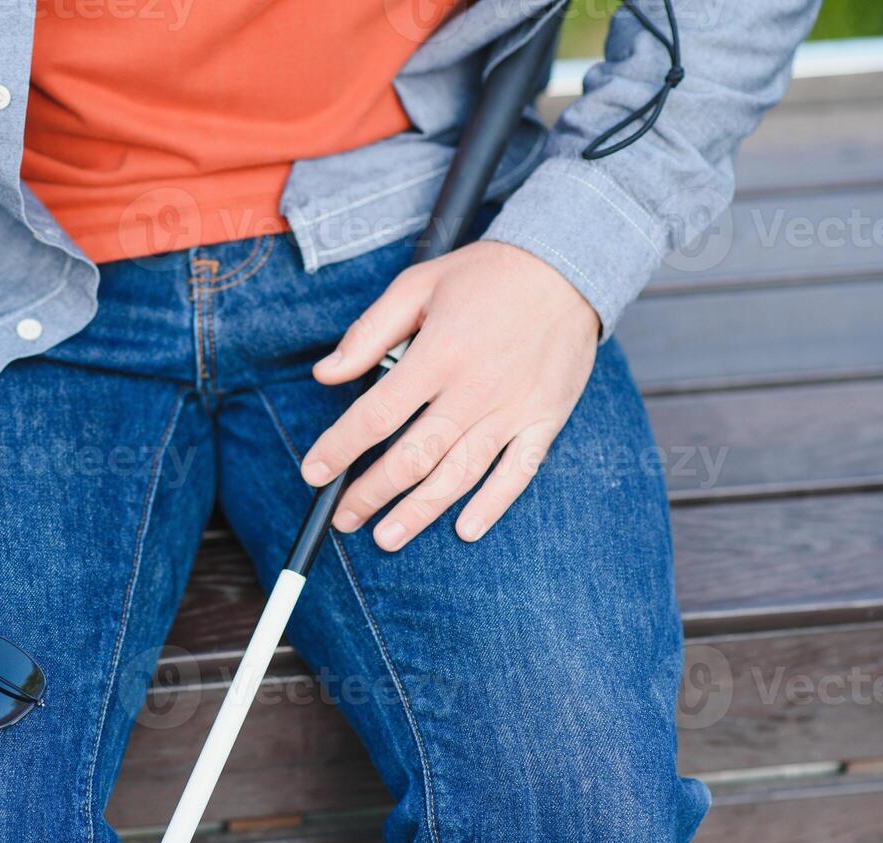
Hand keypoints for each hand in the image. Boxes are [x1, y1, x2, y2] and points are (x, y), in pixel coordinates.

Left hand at [301, 240, 599, 550]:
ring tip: (387, 536)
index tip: (314, 472)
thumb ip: (369, 333)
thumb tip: (325, 374)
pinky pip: (518, 472)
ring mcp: (513, 409)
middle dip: (372, 493)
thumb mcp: (417, 285)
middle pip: (414, 456)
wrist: (568, 265)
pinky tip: (465, 529)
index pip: (376, 415)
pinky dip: (493, 505)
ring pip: (460, 474)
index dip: (340, 449)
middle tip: (345, 518)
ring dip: (420, 511)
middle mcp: (475, 389)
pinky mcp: (545, 420)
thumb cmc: (485, 275)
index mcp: (438, 355)